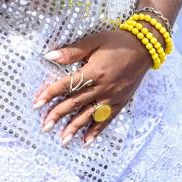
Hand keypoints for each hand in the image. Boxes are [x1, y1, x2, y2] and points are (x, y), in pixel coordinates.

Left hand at [33, 28, 153, 145]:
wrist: (144, 48)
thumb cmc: (116, 42)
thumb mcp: (93, 42)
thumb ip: (72, 51)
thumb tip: (49, 56)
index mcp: (94, 72)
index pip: (67, 85)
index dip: (50, 94)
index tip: (36, 104)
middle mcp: (102, 88)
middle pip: (75, 103)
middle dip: (58, 115)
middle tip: (44, 126)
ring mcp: (112, 97)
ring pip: (90, 115)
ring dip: (75, 127)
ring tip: (63, 139)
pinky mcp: (120, 102)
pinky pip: (106, 119)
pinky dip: (96, 130)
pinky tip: (86, 140)